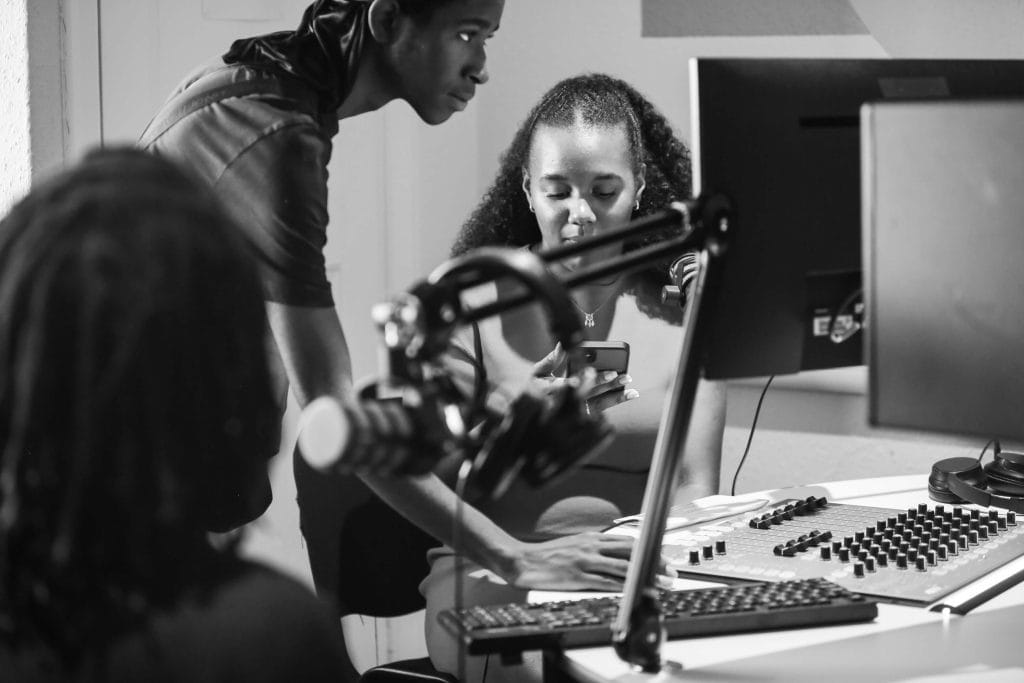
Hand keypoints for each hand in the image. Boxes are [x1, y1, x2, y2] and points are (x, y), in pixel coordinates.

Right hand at [501, 532, 675, 591]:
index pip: (627, 541)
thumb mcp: (575, 544)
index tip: (663, 556)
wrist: (523, 561)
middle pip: (630, 552)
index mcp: (591, 538)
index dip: (648, 549)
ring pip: (623, 568)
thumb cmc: (548, 555)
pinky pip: (606, 583)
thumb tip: (615, 556)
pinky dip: (624, 587)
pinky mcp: (578, 578)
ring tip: (661, 584)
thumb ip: (595, 548)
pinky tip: (635, 592)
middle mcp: (591, 547)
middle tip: (671, 571)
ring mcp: (585, 562)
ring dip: (645, 576)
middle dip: (654, 561)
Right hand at [531, 344, 637, 413]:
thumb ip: (552, 358)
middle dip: (601, 382)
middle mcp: (566, 404)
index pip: (564, 386)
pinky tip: (629, 394)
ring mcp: (576, 412)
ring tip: (629, 383)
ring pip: (598, 403)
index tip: (584, 375)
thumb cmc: (536, 386)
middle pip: (586, 392)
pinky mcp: (584, 416)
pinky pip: (604, 409)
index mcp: (551, 391)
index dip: (574, 382)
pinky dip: (616, 401)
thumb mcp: (538, 371)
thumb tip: (564, 343)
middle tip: (616, 374)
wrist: (535, 414)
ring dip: (615, 394)